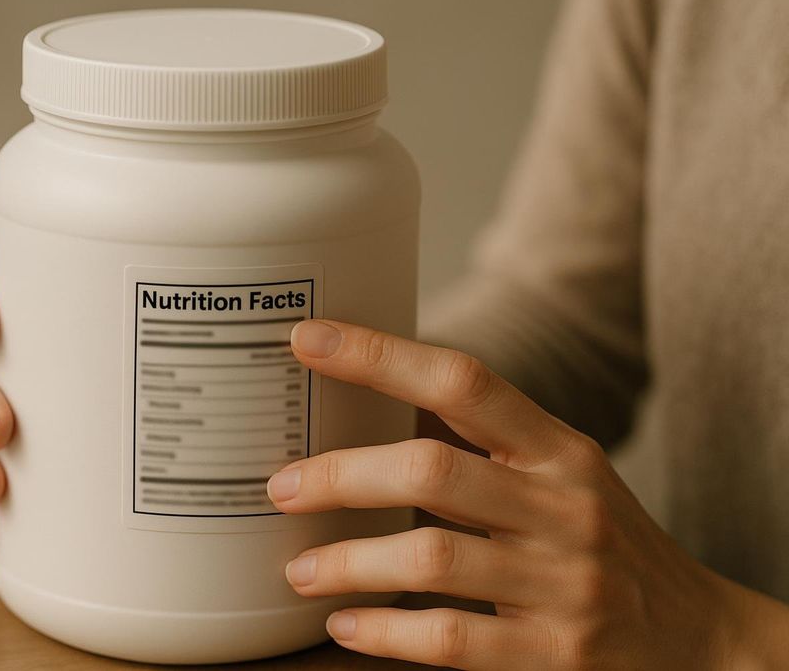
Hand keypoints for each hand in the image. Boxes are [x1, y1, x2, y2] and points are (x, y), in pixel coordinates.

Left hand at [268, 319, 788, 669]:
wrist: (698, 638)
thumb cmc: (603, 542)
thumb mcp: (561, 477)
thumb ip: (482, 449)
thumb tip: (368, 414)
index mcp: (559, 450)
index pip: (463, 381)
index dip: (380, 356)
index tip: (307, 341)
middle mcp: (562, 508)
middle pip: (430, 471)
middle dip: (340, 475)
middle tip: (282, 487)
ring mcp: (562, 585)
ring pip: (430, 560)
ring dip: (347, 562)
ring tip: (300, 569)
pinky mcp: (553, 655)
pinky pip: (449, 640)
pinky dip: (383, 634)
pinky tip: (345, 626)